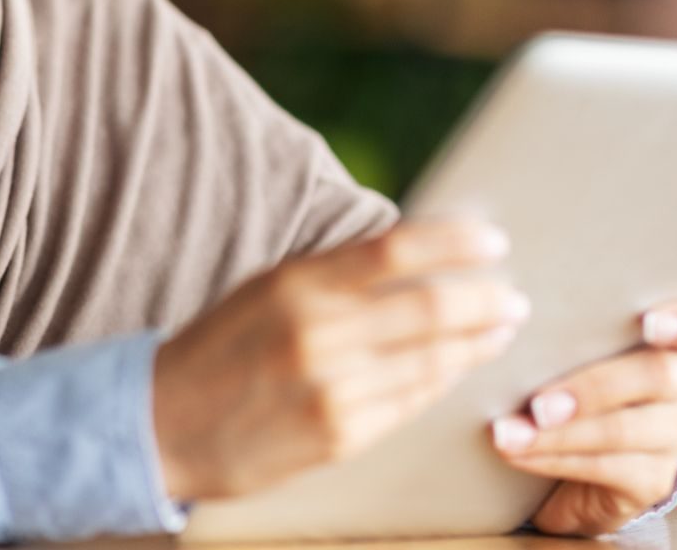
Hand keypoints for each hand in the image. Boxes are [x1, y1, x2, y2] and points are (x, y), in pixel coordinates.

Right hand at [152, 218, 528, 501]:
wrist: (163, 424)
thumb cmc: (224, 346)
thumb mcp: (269, 288)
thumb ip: (338, 272)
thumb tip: (418, 250)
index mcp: (296, 284)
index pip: (395, 250)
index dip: (454, 244)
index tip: (494, 240)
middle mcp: (316, 335)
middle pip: (428, 310)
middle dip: (484, 300)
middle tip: (512, 295)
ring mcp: (331, 390)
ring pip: (430, 360)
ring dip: (476, 342)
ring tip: (500, 327)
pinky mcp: (340, 436)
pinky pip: (411, 402)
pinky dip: (444, 379)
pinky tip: (461, 366)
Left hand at [490, 295, 676, 535]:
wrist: (566, 460)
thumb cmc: (567, 382)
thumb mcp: (572, 347)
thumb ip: (570, 326)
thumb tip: (515, 312)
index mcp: (674, 339)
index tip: (650, 323)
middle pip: (660, 375)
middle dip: (593, 387)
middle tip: (538, 403)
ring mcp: (675, 434)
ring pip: (626, 428)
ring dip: (562, 432)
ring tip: (511, 433)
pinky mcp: (653, 480)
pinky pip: (607, 468)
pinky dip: (555, 458)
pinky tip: (521, 453)